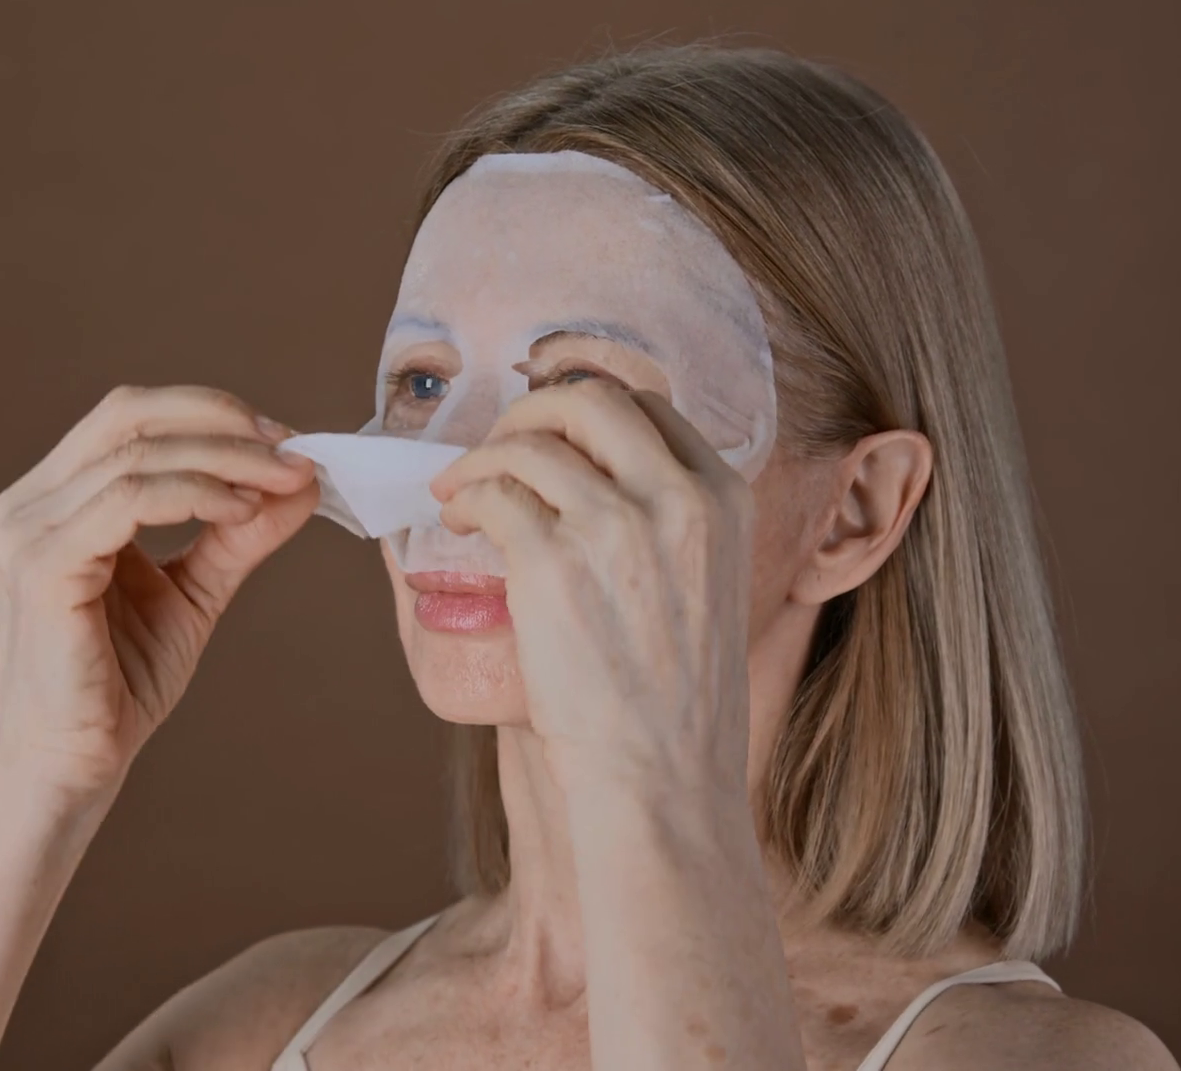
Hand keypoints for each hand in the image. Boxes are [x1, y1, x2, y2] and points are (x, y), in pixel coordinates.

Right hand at [0, 385, 315, 799]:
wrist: (73, 765)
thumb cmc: (120, 682)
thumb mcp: (196, 590)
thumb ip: (239, 533)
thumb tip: (302, 480)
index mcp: (55, 498)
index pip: (130, 415)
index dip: (210, 412)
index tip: (285, 441)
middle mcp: (31, 503)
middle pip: (129, 414)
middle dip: (222, 421)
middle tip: (291, 450)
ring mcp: (31, 531)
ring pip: (137, 452)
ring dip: (224, 458)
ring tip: (282, 481)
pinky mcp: (45, 567)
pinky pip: (128, 501)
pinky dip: (195, 494)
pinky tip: (240, 512)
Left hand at [429, 381, 755, 794]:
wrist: (664, 780)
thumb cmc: (675, 705)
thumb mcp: (707, 588)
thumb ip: (671, 526)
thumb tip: (598, 480)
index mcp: (722, 499)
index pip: (647, 407)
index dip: (584, 411)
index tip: (549, 434)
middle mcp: (676, 498)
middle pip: (588, 400)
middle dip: (529, 412)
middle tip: (495, 447)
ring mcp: (614, 526)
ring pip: (529, 442)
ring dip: (481, 457)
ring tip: (459, 491)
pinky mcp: (551, 562)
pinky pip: (492, 493)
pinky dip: (465, 496)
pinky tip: (459, 522)